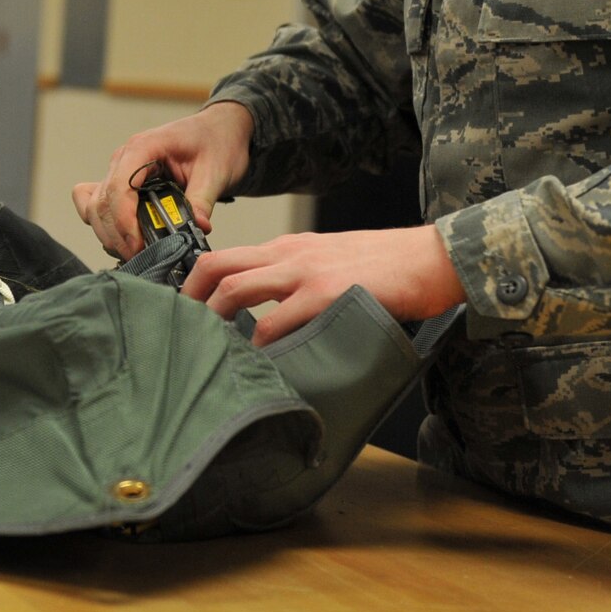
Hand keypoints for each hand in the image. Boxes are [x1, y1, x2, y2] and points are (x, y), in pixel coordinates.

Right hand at [70, 102, 253, 260]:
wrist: (217, 130)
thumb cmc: (215, 142)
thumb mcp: (215, 171)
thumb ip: (202, 200)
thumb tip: (196, 228)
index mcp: (144, 147)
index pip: (119, 187)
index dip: (124, 221)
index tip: (138, 246)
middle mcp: (124, 157)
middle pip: (101, 202)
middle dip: (117, 235)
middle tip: (141, 258)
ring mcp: (118, 169)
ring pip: (94, 207)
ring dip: (108, 234)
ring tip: (134, 253)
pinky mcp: (121, 182)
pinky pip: (94, 202)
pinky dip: (101, 223)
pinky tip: (121, 238)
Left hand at [183, 225, 466, 345]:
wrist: (432, 258)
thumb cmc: (385, 265)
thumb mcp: (330, 260)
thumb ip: (297, 279)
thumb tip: (268, 316)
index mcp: (287, 247)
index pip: (222, 257)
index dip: (193, 284)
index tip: (180, 312)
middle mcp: (288, 255)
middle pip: (215, 267)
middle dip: (187, 300)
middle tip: (178, 331)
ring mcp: (305, 273)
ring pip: (235, 289)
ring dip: (212, 321)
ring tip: (204, 349)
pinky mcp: (326, 295)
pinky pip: (277, 322)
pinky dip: (257, 345)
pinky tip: (253, 364)